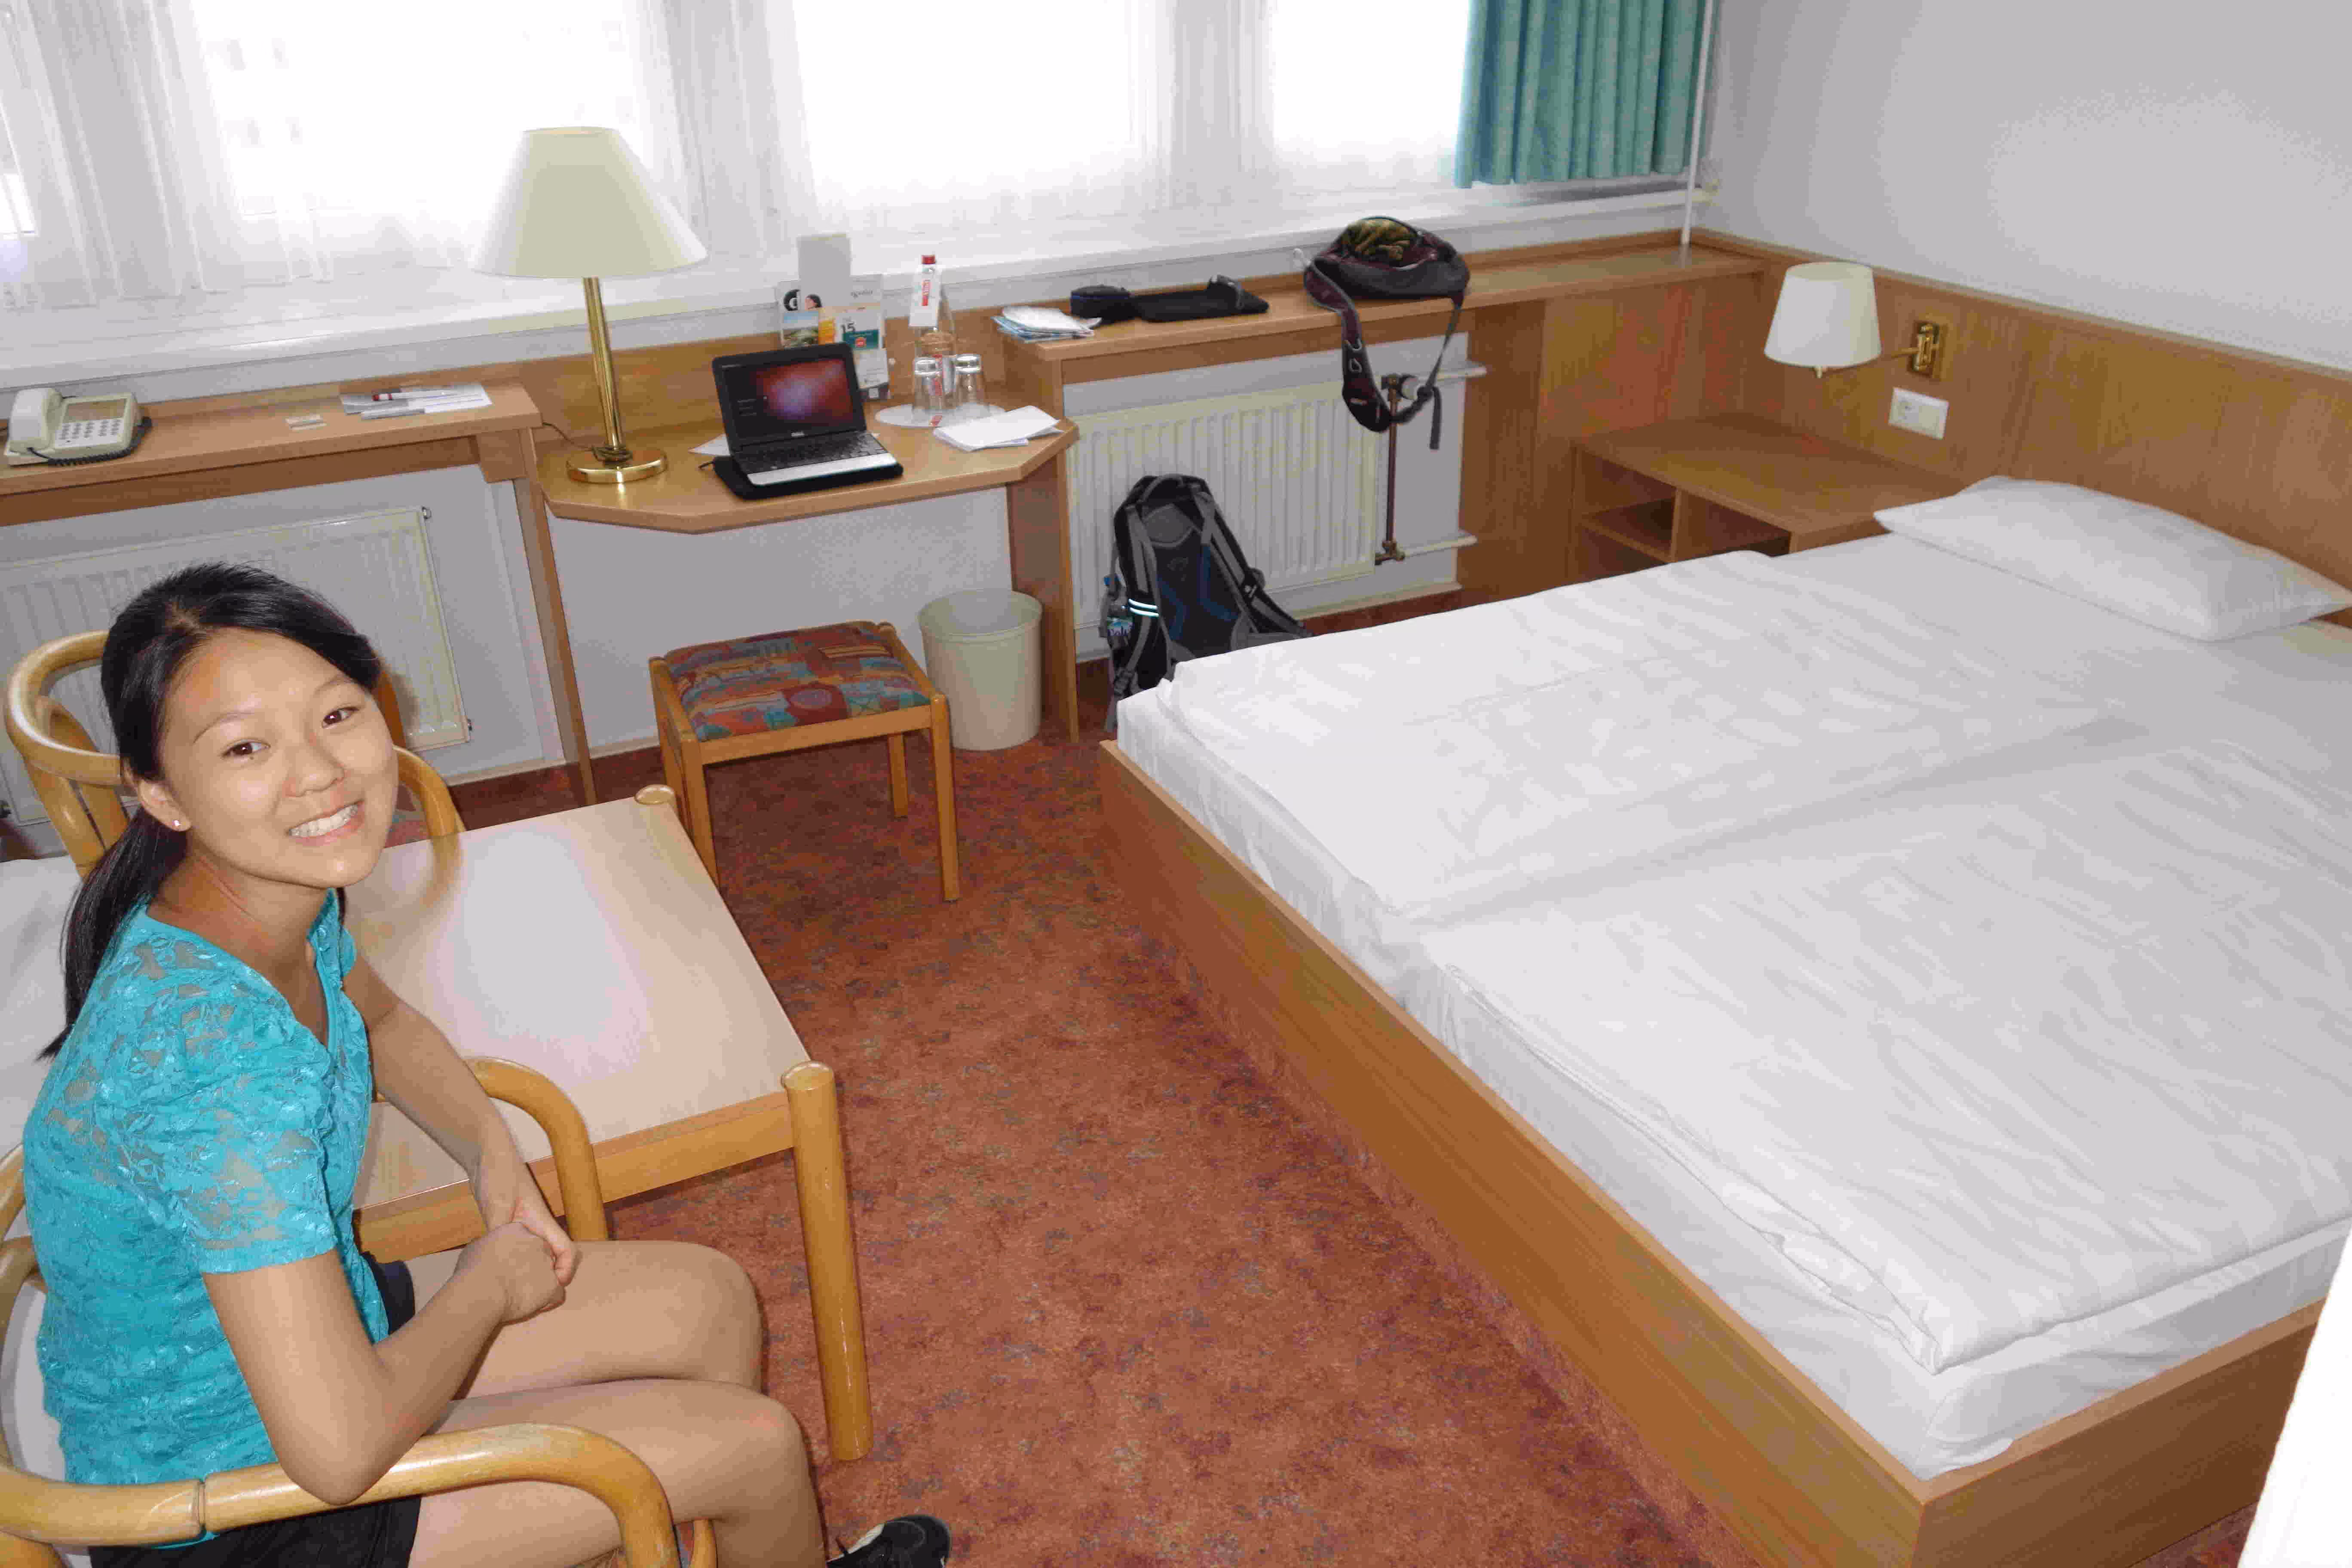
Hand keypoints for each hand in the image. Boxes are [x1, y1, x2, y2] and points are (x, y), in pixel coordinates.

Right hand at [456, 1221, 565, 1323]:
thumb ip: (489, 1246)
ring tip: (522, 1295)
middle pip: (541, 1254)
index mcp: (518, 1230)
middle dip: (532, 1267)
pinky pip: (557, 1293)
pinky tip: (534, 1305)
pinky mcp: (553, 1284)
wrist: (481, 1291)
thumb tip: (487, 1250)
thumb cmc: (473, 1271)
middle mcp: (537, 1242)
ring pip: (550, 1273)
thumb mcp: (477, 1247)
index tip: (509, 1265)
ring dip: (539, 1284)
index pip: (525, 1238)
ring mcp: (547, 1262)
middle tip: (516, 1281)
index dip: (518, 1253)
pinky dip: (548, 1300)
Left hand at [470, 1148, 579, 1286]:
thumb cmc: (498, 1174)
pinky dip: (515, 1262)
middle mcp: (535, 1225)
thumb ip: (501, 1227)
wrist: (486, 1156)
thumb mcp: (499, 1202)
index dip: (566, 1268)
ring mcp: (521, 1225)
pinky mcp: (507, 1225)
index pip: (564, 1247)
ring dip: (532, 1270)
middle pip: (551, 1255)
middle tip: (535, 1298)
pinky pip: (517, 1249)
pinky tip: (499, 1271)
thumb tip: (499, 1255)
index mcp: (540, 1219)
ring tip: (517, 1289)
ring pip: (534, 1253)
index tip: (558, 1285)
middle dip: (548, 1276)